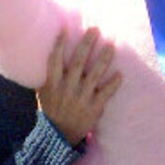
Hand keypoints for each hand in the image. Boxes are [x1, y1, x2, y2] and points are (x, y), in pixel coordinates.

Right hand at [37, 28, 120, 145]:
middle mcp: (67, 89)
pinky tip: (120, 74)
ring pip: (94, 75)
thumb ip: (48, 76)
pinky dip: (112, 84)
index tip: (65, 28)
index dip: (60, 44)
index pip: (55, 60)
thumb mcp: (43, 93)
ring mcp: (81, 98)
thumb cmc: (51, 110)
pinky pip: (105, 94)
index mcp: (53, 84)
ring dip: (103, 59)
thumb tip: (53, 53)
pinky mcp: (93, 108)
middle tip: (95, 29)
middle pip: (78, 63)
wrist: (59, 136)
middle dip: (86, 45)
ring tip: (111, 45)